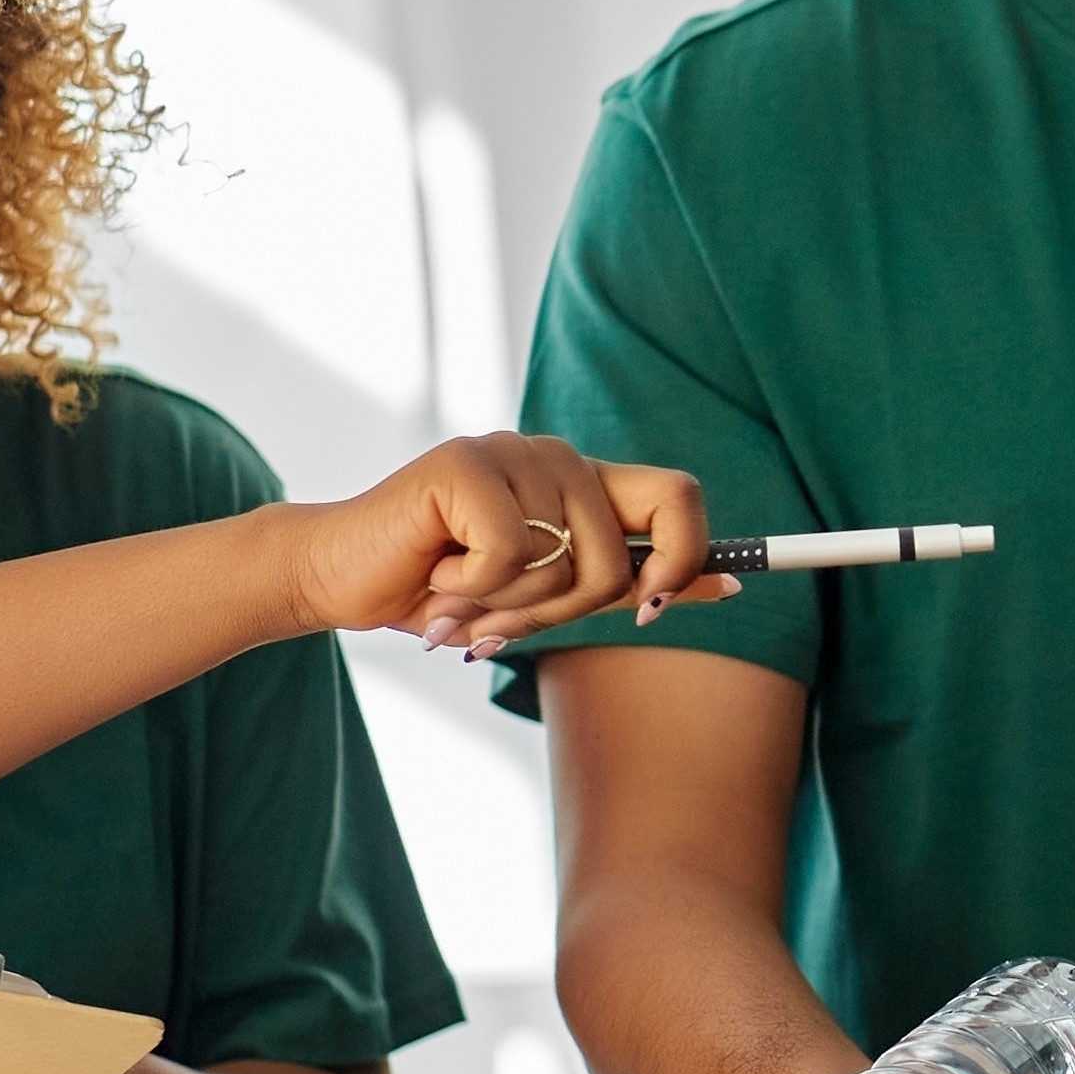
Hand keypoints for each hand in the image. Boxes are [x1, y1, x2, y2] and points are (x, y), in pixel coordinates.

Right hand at [274, 436, 736, 655]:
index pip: (679, 497)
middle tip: (501, 620)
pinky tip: (435, 574)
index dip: (686, 558)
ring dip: (509, 608)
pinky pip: (509, 555)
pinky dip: (471, 589)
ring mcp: (511, 453)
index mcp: (584, 482)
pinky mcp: (466, 465)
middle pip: (620, 558)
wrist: (344, 579)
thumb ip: (634, 584)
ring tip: (460, 595)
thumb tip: (730, 584)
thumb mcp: (552, 596)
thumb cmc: (445, 590)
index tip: (649, 609)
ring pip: (564, 565)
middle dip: (564, 614)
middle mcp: (556, 457)